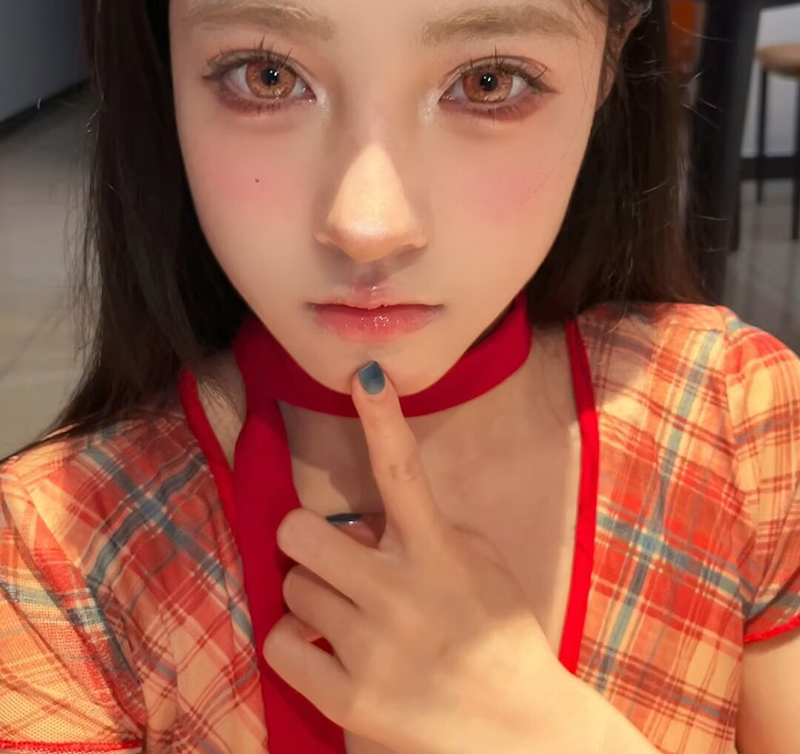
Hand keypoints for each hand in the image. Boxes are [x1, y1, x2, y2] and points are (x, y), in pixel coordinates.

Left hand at [263, 361, 590, 753]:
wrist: (522, 731)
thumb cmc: (501, 633)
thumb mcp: (479, 562)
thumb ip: (428, 530)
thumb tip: (364, 518)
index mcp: (438, 550)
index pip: (403, 469)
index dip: (382, 417)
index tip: (364, 375)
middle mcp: (400, 592)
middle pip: (302, 533)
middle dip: (309, 541)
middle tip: (334, 559)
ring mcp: (371, 647)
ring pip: (293, 588)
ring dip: (313, 593)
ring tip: (347, 615)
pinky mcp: (349, 699)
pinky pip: (280, 645)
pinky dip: (295, 641)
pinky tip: (324, 647)